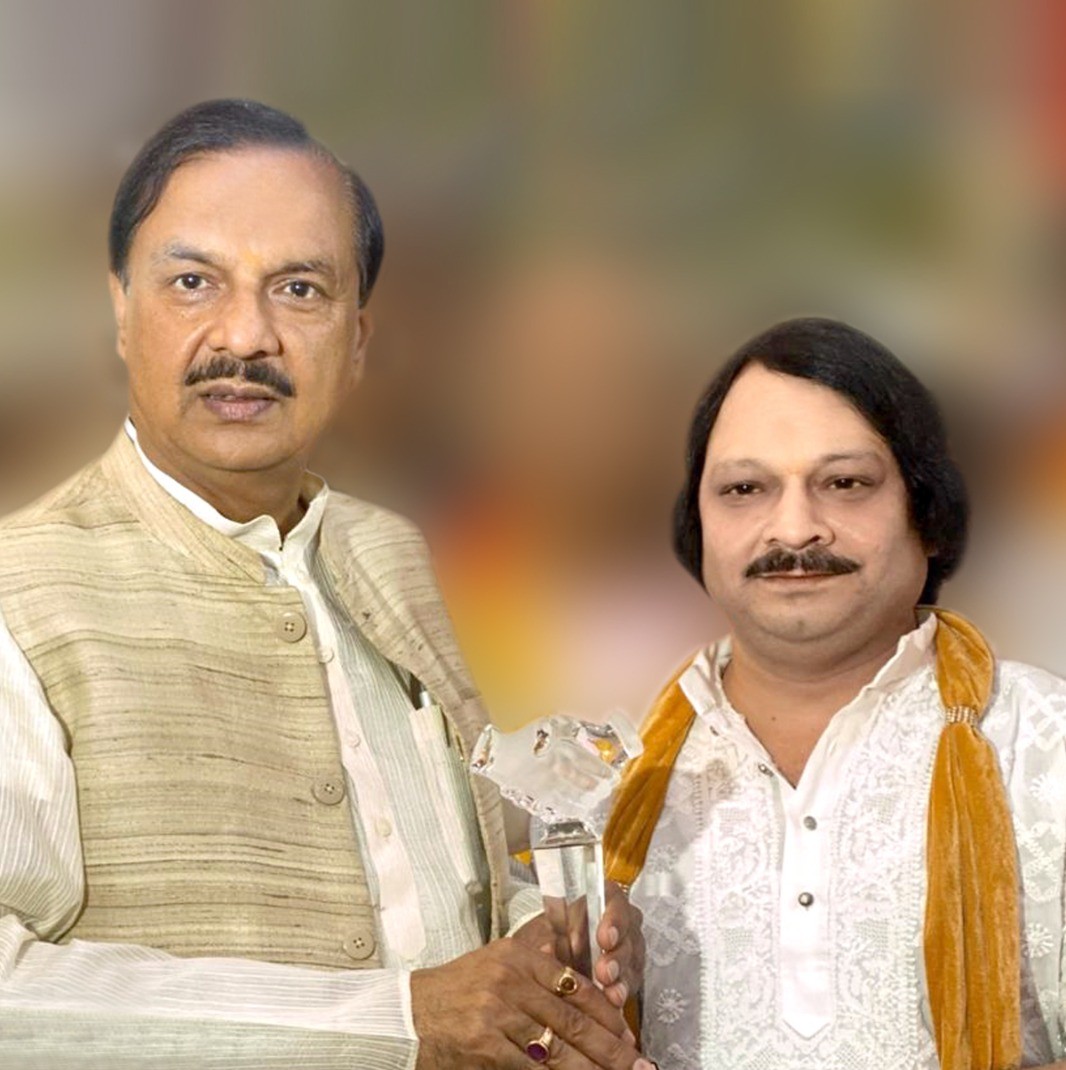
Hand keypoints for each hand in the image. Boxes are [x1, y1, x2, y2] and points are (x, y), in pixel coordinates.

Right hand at [410, 937, 653, 1068]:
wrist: (406, 1016)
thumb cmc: (456, 992)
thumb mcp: (496, 966)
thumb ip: (537, 973)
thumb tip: (587, 996)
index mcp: (517, 957)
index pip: (574, 984)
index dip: (606, 1013)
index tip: (629, 1034)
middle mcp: (510, 981)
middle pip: (572, 1020)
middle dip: (612, 1049)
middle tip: (641, 1066)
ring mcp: (497, 1015)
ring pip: (558, 1049)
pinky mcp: (485, 1047)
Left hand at [513, 882, 643, 1009]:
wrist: (548, 956)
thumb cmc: (547, 936)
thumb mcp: (543, 932)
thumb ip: (548, 938)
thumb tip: (547, 949)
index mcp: (600, 899)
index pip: (614, 901)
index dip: (613, 920)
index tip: (604, 939)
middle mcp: (619, 920)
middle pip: (627, 933)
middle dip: (616, 956)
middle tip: (604, 972)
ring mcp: (627, 945)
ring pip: (632, 959)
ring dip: (621, 977)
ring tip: (611, 994)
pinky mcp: (629, 971)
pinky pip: (631, 980)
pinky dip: (622, 990)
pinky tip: (614, 1002)